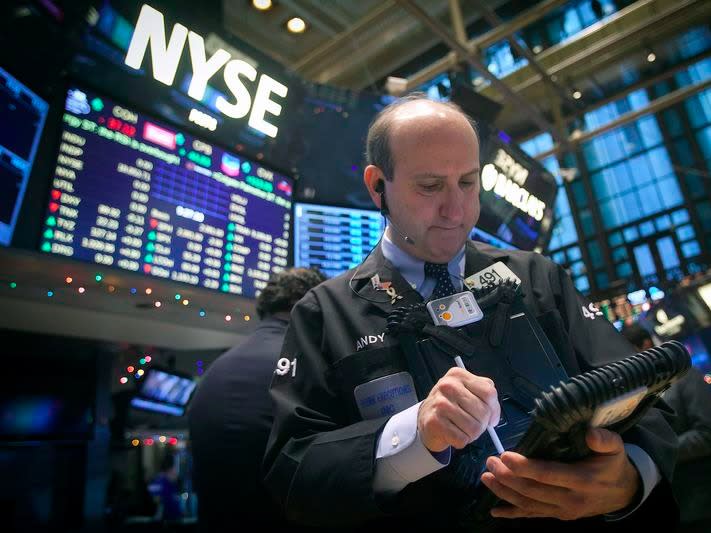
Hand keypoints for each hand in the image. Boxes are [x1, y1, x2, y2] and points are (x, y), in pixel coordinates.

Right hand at [417, 367, 499, 451]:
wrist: (426, 416)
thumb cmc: (450, 405)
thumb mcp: (467, 391)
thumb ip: (485, 397)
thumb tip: (494, 417)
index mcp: (459, 375)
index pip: (489, 393)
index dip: (494, 409)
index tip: (490, 416)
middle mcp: (448, 386)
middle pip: (483, 412)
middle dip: (481, 423)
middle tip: (472, 423)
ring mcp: (440, 403)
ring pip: (474, 427)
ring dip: (471, 434)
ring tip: (462, 428)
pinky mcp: (434, 421)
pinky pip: (461, 438)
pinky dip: (461, 441)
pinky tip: (454, 434)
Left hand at [480, 428, 640, 519]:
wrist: (625, 493)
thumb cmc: (614, 465)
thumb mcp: (616, 448)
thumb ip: (605, 440)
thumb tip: (591, 433)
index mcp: (582, 480)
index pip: (548, 474)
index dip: (525, 467)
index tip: (505, 456)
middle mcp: (570, 499)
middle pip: (533, 490)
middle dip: (508, 477)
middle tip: (490, 462)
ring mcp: (563, 511)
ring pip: (528, 504)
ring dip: (504, 492)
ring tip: (486, 478)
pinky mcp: (558, 515)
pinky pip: (532, 515)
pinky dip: (512, 513)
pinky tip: (495, 510)